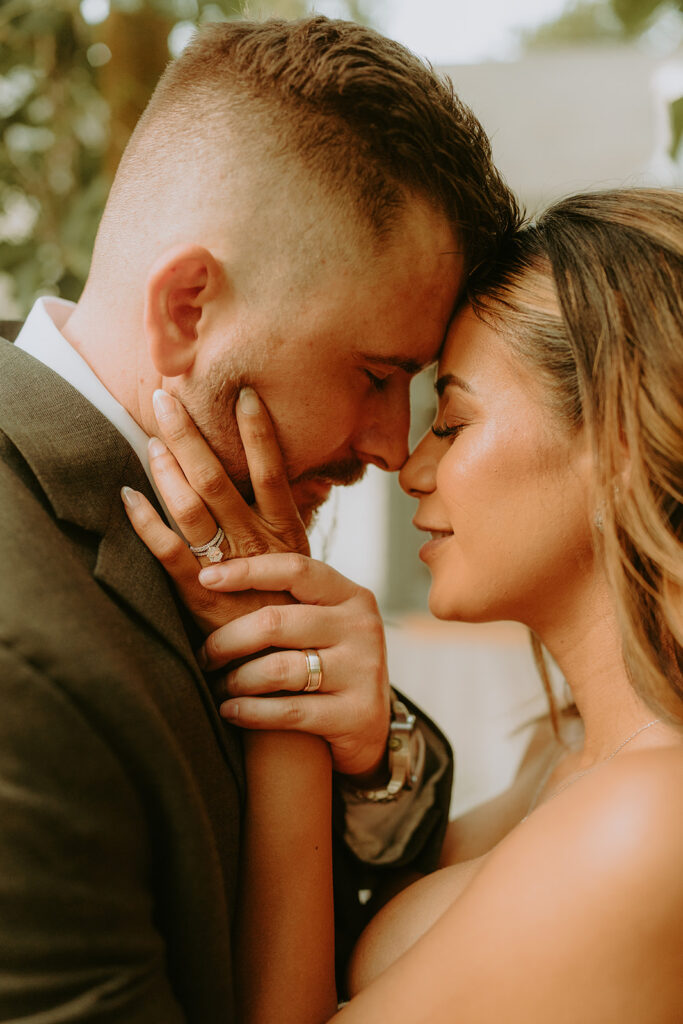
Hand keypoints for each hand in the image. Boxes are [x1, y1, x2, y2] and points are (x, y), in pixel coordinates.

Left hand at [121, 387, 306, 633]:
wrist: (296, 676)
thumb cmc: (295, 617)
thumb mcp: (300, 568)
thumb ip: (282, 530)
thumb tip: (267, 485)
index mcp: (286, 535)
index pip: (274, 472)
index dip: (259, 432)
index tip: (244, 393)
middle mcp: (258, 544)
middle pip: (221, 480)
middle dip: (191, 437)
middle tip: (166, 399)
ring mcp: (228, 568)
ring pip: (194, 508)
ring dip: (168, 470)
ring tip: (150, 439)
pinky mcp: (201, 597)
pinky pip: (170, 554)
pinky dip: (147, 524)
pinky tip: (128, 498)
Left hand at [197, 552, 390, 779]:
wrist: (371, 728)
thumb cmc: (329, 666)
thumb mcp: (322, 625)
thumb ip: (285, 602)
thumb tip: (212, 574)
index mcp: (351, 596)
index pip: (295, 570)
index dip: (247, 571)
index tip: (205, 578)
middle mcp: (362, 627)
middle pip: (275, 621)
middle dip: (227, 640)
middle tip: (205, 655)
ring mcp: (363, 670)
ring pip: (277, 669)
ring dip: (235, 680)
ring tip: (218, 686)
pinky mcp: (357, 713)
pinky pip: (288, 711)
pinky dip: (250, 711)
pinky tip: (230, 710)